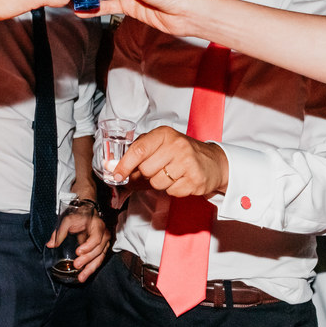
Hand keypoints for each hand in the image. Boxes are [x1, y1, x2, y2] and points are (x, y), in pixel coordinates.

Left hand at [45, 206, 111, 281]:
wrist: (87, 213)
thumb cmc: (78, 216)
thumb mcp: (68, 220)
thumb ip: (59, 232)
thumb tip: (50, 244)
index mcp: (97, 226)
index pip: (96, 238)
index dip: (88, 246)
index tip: (78, 252)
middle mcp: (104, 235)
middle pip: (98, 250)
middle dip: (87, 260)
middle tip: (77, 265)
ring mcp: (104, 243)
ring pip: (100, 258)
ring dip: (90, 269)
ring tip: (81, 278)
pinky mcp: (101, 250)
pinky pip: (98, 260)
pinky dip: (91, 268)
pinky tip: (84, 276)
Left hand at [113, 125, 228, 197]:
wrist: (213, 163)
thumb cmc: (180, 154)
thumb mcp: (160, 146)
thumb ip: (136, 154)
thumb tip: (112, 169)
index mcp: (164, 134)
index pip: (139, 149)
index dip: (124, 164)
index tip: (116, 174)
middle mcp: (177, 146)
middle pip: (146, 170)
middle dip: (146, 175)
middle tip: (156, 170)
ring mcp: (187, 163)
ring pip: (157, 183)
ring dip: (160, 183)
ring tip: (172, 174)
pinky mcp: (195, 180)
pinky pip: (171, 192)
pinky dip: (173, 190)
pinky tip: (181, 180)